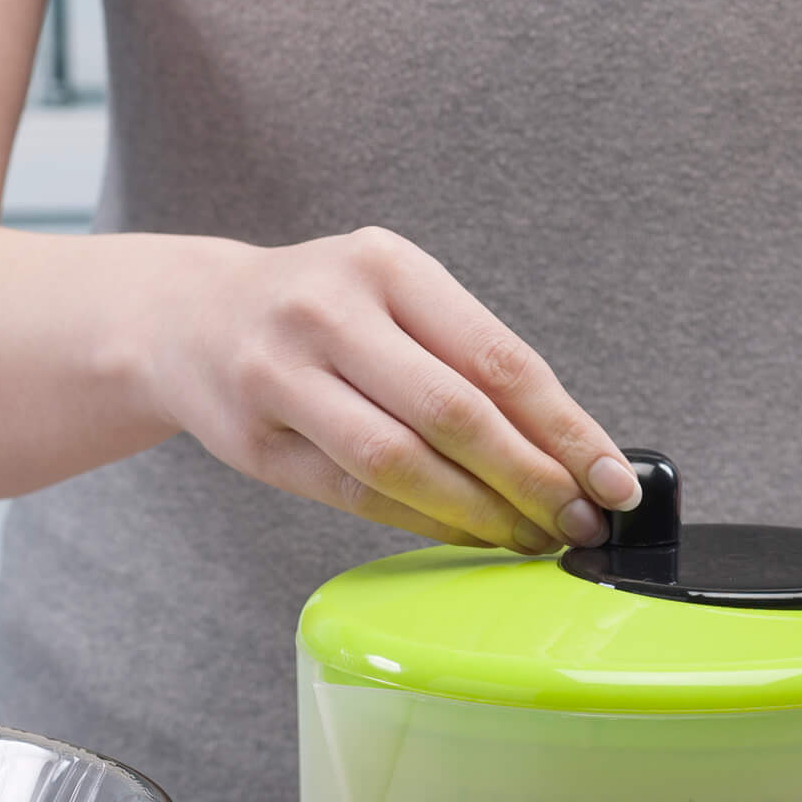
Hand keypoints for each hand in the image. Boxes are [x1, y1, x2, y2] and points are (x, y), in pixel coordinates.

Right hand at [140, 226, 640, 550]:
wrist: (188, 319)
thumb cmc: (318, 314)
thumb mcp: (391, 297)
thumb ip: (468, 357)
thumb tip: (572, 448)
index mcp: (386, 264)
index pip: (498, 358)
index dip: (565, 429)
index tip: (614, 480)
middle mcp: (329, 312)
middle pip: (456, 414)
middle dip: (533, 479)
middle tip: (580, 523)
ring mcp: (282, 376)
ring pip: (402, 463)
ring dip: (480, 513)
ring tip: (531, 537)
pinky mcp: (254, 441)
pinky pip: (357, 495)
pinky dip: (424, 523)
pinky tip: (469, 536)